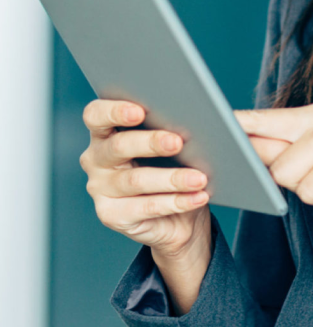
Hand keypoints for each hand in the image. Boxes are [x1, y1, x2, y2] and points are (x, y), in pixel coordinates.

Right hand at [79, 99, 210, 262]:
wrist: (176, 215)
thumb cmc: (171, 165)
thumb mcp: (171, 143)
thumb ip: (174, 126)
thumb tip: (201, 118)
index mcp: (105, 131)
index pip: (96, 115)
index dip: (114, 111)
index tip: (140, 111)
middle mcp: (96, 158)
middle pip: (118, 146)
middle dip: (151, 142)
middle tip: (177, 142)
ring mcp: (100, 188)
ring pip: (136, 180)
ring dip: (172, 178)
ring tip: (199, 178)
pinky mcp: (112, 215)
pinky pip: (147, 207)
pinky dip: (177, 202)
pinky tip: (197, 196)